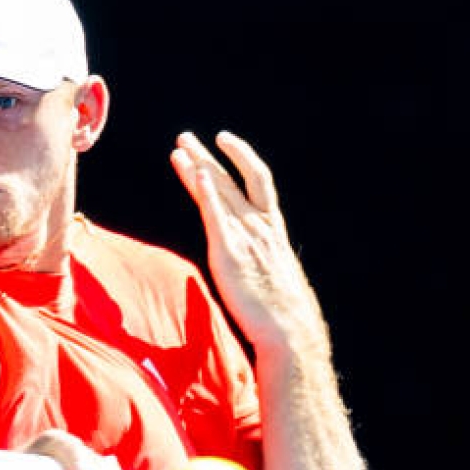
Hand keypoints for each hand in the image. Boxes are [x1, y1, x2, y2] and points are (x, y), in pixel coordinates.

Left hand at [170, 131, 327, 353]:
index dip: (241, 157)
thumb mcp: (272, 280)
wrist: (290, 331)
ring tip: (179, 149)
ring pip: (219, 192)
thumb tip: (247, 268)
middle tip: (186, 138)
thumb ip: (259, 265)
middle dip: (207, 157)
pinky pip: (215, 215)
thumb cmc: (282, 316)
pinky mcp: (230, 253)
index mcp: (272, 231)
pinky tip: (195, 174)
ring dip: (197, 168)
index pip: (257, 182)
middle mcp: (260, 227)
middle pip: (231, 180)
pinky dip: (206, 192)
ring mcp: (245, 238)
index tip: (223, 141)